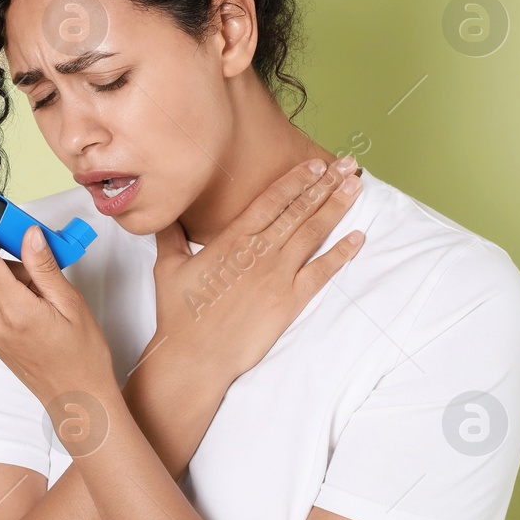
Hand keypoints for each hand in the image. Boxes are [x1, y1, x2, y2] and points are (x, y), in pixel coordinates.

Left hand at [0, 197, 115, 409]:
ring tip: (41, 283)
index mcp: (14, 312)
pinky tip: (33, 297)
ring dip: (3, 268)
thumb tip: (29, 234)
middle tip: (22, 238)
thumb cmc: (82, 356)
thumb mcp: (71, 305)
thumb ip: (45, 267)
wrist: (76, 400)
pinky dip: (5, 286)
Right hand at [148, 157, 365, 398]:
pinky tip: (357, 238)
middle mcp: (259, 252)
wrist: (196, 355)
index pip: (271, 200)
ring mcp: (278, 275)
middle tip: (347, 164)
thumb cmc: (179, 313)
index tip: (314, 164)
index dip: (295, 179)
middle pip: (298, 210)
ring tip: (355, 187)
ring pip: (313, 233)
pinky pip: (321, 272)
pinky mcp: (290, 301)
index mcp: (231, 240)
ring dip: (336, 207)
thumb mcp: (168, 268)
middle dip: (325, 184)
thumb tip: (161, 214)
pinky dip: (341, 254)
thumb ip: (171, 236)